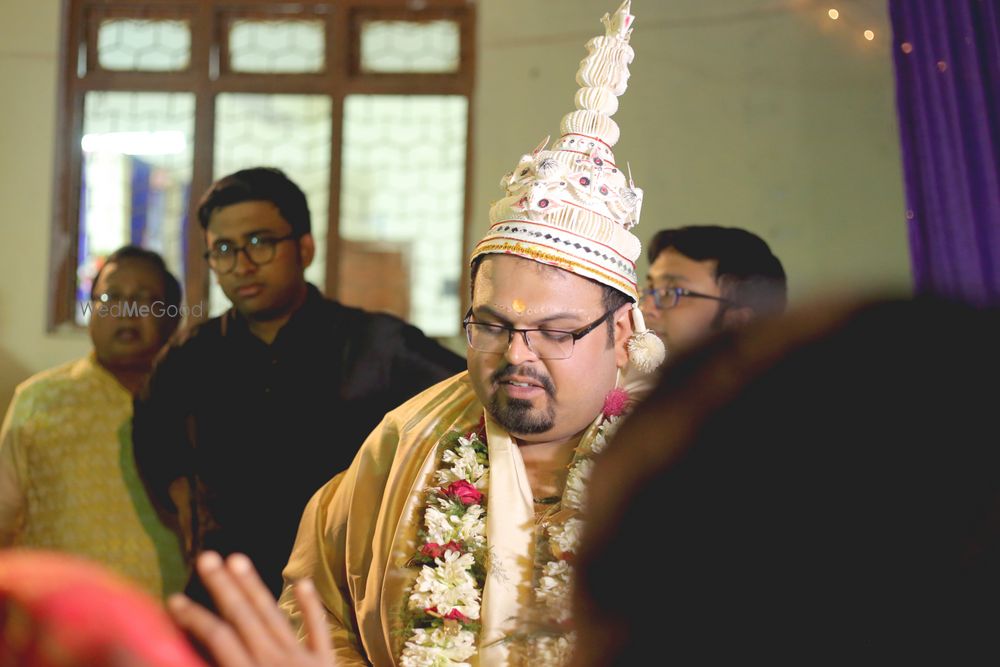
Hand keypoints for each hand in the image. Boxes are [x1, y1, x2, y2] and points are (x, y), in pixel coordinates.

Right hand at [168, 552, 332, 666]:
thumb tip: (188, 660)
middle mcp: (276, 664)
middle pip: (244, 617)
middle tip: (205, 557)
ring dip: (255, 587)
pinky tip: (302, 582)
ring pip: (274, 616)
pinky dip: (310, 607)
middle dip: (223, 587)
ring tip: (237, 559)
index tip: (173, 600)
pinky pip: (319, 631)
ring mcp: (304, 662)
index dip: (194, 618)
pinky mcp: (327, 666)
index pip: (217, 639)